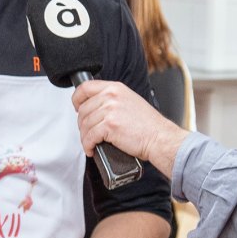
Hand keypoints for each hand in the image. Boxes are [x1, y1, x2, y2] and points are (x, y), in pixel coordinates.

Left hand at [72, 80, 186, 173]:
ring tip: (91, 143)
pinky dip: (88, 145)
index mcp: (115, 88)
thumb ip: (112, 100)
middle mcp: (111, 96)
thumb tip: (94, 107)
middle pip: (83, 110)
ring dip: (85, 137)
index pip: (85, 88)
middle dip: (82, 125)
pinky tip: (92, 149)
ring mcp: (110, 110)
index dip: (77, 99)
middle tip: (88, 133)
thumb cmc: (148, 125)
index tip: (76, 107)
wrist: (159, 138)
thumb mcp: (129, 101)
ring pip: (84, 125)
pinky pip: (89, 137)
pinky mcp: (109, 126)